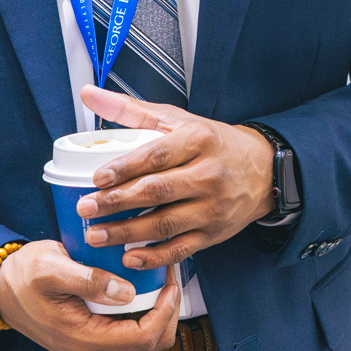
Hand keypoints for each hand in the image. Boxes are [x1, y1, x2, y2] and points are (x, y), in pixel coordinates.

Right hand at [0, 238, 181, 350]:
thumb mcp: (52, 268)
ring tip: (158, 276)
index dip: (165, 310)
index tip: (169, 279)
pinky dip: (144, 311)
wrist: (2, 289)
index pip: (144, 337)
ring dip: (158, 309)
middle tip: (168, 274)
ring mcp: (94, 349)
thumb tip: (127, 292)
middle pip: (152, 341)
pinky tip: (143, 285)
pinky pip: (131, 332)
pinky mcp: (94, 340)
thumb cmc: (24, 276)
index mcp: (83, 340)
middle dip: (168, 309)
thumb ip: (89, 281)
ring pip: (145, 338)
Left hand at [73, 87, 276, 269]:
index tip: (97, 178)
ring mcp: (212, 207)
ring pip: (165, 224)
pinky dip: (154, 256)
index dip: (125, 168)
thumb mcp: (177, 119)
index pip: (157, 155)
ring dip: (127, 232)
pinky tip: (129, 256)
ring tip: (95, 235)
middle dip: (118, 202)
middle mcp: (209, 174)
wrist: (264, 170)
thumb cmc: (214, 142)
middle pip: (158, 191)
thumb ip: (131, 110)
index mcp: (199, 140)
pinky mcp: (214, 233)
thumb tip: (89, 94)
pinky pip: (181, 249)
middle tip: (86, 208)